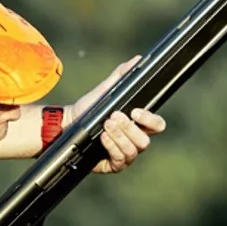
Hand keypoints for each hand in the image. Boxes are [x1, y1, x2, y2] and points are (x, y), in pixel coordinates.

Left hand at [70, 55, 166, 173]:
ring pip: (133, 151)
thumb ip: (121, 76)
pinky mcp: (113, 165)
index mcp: (139, 125)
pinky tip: (103, 137)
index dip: (150, 120)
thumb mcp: (105, 90)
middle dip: (129, 128)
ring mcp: (125, 154)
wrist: (69, 124)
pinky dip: (112, 146)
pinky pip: (119, 159)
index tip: (136, 111)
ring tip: (106, 125)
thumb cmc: (89, 108)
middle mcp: (135, 141)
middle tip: (114, 116)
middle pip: (145, 141)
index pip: (157, 125)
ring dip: (119, 137)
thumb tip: (137, 60)